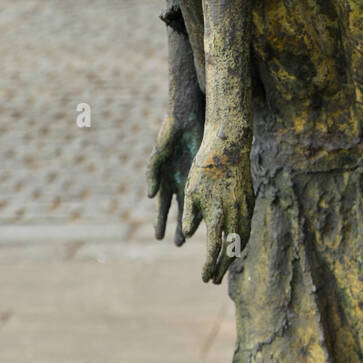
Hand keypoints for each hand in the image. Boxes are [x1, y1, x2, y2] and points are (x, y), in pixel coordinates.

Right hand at [147, 111, 202, 246]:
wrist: (188, 117)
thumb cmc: (169, 134)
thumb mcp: (158, 154)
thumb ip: (152, 174)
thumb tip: (151, 196)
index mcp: (166, 180)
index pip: (163, 207)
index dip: (160, 222)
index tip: (159, 237)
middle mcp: (179, 183)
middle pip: (180, 211)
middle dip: (179, 228)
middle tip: (179, 245)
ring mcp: (193, 179)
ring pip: (195, 206)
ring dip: (195, 221)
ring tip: (197, 236)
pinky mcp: (205, 172)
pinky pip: (207, 192)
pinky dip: (208, 204)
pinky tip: (211, 217)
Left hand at [181, 141, 253, 284]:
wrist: (228, 145)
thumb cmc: (204, 167)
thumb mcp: (190, 190)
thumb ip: (190, 214)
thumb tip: (187, 234)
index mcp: (217, 214)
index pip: (214, 249)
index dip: (210, 266)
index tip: (204, 278)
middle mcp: (234, 213)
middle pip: (231, 249)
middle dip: (222, 267)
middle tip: (215, 281)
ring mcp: (244, 206)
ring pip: (243, 238)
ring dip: (235, 255)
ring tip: (227, 266)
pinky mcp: (249, 198)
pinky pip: (248, 224)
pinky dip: (243, 238)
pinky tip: (238, 242)